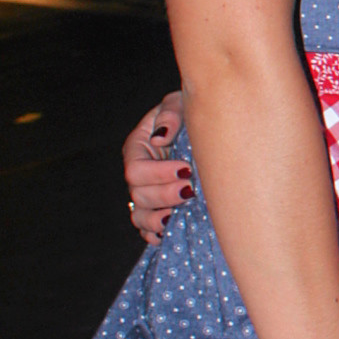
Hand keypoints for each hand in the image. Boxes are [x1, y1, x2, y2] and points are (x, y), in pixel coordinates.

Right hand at [123, 91, 188, 243]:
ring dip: (159, 219)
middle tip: (191, 189)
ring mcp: (146, 193)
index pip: (136, 170)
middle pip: (139, 195)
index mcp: (138, 148)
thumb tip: (161, 138)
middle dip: (165, 196)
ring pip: (140, 216)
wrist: (203, 128)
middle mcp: (139, 174)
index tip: (186, 169)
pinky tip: (172, 231)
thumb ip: (170, 115)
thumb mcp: (179, 103)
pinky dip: (157, 235)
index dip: (158, 174)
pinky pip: (148, 230)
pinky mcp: (158, 209)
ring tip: (179, 214)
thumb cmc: (188, 113)